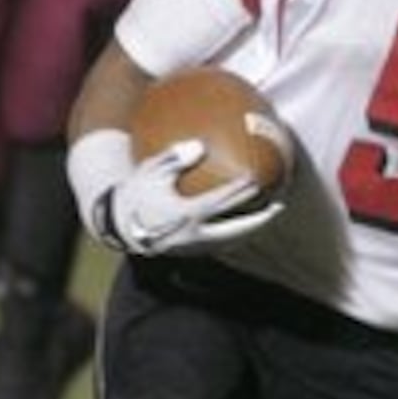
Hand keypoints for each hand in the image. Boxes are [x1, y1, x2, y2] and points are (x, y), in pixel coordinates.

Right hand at [95, 141, 284, 254]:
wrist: (118, 224)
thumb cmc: (137, 191)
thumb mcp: (151, 170)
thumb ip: (175, 158)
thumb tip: (200, 145)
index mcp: (184, 213)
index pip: (219, 202)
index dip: (239, 191)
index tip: (258, 180)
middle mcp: (192, 234)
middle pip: (234, 229)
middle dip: (259, 219)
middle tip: (279, 206)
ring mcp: (193, 247)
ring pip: (230, 241)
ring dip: (251, 229)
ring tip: (269, 217)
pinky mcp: (191, 253)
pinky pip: (220, 244)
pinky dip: (236, 234)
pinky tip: (247, 223)